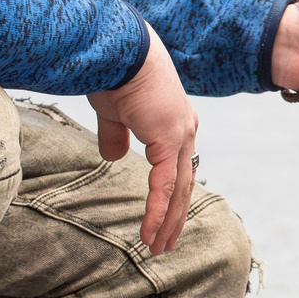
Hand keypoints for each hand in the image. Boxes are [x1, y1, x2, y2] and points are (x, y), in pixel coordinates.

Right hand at [88, 27, 199, 252]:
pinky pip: (164, 186)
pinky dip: (157, 212)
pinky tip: (150, 233)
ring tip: (158, 247)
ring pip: (179, 190)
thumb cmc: (115, 73)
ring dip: (168, 222)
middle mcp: (185, 130)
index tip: (166, 217)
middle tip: (166, 244)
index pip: (178, 166)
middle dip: (175, 216)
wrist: (121, 50)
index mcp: (175, 121)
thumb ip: (116, 135)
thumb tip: (113, 157)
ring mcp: (181, 135)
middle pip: (184, 183)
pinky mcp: (169, 141)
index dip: (172, 194)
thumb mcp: (114, 112)